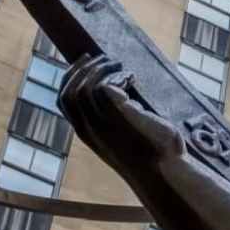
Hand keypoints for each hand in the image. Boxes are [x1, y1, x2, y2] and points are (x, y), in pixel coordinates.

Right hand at [59, 54, 183, 163]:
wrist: (165, 172)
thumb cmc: (153, 155)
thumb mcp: (128, 135)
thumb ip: (118, 119)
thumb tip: (124, 94)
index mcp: (88, 135)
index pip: (64, 102)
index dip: (69, 78)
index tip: (84, 62)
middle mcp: (90, 130)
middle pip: (69, 91)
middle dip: (82, 69)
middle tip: (101, 57)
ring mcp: (103, 123)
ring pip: (86, 86)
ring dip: (101, 68)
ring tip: (119, 65)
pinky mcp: (119, 115)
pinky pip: (106, 85)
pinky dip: (117, 76)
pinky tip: (133, 77)